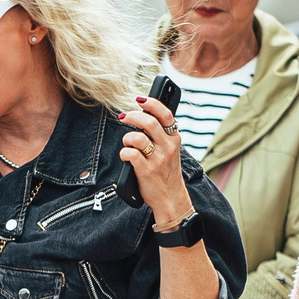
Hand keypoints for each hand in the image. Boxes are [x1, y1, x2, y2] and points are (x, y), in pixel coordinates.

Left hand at [118, 93, 191, 223]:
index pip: (166, 115)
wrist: (171, 198)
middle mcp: (168, 148)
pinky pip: (130, 154)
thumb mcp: (171, 151)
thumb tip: (142, 116)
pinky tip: (126, 157)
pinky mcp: (146, 171)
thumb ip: (161, 135)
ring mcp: (157, 160)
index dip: (152, 104)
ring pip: (137, 138)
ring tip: (127, 143)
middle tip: (124, 117)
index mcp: (174, 140)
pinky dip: (124, 153)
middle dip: (133, 116)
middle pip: (149, 122)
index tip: (140, 99)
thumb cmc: (167, 173)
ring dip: (127, 138)